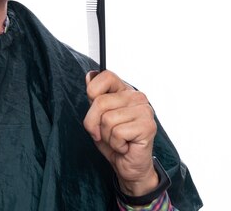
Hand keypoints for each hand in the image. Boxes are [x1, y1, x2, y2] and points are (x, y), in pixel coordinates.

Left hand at [83, 70, 158, 196]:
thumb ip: (94, 96)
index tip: (95, 108)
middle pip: (100, 102)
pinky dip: (116, 144)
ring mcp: (145, 110)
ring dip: (106, 135)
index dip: (93, 92)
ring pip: (107, 119)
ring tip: (117, 139)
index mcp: (124, 90)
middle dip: (93, 122)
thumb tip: (90, 75)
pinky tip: (125, 145)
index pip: (106, 76)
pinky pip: (117, 133)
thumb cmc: (112, 139)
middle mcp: (137, 97)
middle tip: (103, 132)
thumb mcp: (96, 116)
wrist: (127, 164)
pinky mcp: (148, 126)